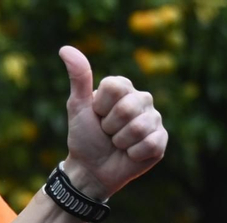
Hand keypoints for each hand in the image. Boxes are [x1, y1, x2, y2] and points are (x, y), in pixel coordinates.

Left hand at [58, 46, 165, 201]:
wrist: (91, 170)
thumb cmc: (84, 137)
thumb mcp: (77, 107)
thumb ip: (78, 77)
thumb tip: (65, 49)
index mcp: (124, 88)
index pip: (116, 87)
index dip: (101, 107)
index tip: (97, 116)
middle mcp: (142, 99)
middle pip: (128, 107)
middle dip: (110, 127)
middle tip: (107, 133)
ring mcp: (154, 120)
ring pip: (139, 127)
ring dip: (120, 142)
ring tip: (117, 144)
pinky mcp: (160, 141)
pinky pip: (150, 144)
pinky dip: (133, 154)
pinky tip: (129, 154)